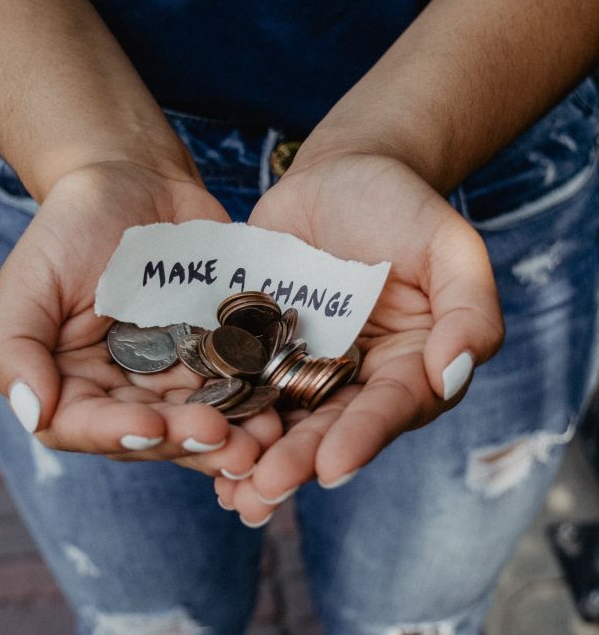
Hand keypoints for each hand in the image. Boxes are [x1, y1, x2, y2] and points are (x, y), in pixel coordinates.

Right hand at [0, 161, 281, 476]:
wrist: (136, 182)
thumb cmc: (73, 226)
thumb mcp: (30, 279)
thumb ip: (14, 346)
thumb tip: (32, 412)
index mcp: (74, 382)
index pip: (87, 425)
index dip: (118, 433)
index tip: (151, 425)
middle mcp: (126, 388)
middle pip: (154, 433)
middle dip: (188, 441)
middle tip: (227, 443)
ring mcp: (176, 372)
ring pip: (202, 417)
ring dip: (234, 435)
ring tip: (265, 439)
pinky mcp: (218, 351)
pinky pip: (238, 381)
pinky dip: (258, 397)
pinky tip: (281, 406)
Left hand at [215, 153, 503, 522]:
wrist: (341, 174)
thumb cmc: (402, 206)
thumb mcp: (449, 247)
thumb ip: (468, 310)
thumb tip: (452, 374)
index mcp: (409, 364)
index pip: (390, 408)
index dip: (363, 437)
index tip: (332, 466)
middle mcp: (356, 376)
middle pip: (330, 425)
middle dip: (298, 460)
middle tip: (264, 491)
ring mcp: (304, 362)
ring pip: (282, 417)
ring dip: (256, 454)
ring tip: (229, 489)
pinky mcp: (260, 344)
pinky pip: (241, 380)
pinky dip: (223, 409)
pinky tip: (196, 438)